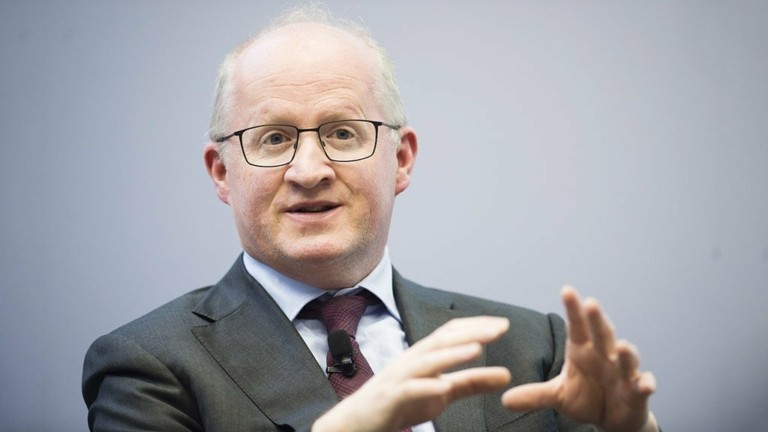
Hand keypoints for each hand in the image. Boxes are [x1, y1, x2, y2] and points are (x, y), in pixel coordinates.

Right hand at [313, 316, 511, 431]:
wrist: (358, 422)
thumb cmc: (399, 404)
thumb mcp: (442, 392)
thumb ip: (471, 382)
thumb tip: (506, 375)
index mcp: (424, 356)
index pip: (451, 333)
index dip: (476, 326)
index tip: (503, 324)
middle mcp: (411, 361)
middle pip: (441, 341)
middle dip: (470, 333)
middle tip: (499, 328)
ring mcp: (399, 378)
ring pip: (426, 361)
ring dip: (451, 355)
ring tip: (476, 349)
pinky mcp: (390, 399)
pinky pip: (409, 391)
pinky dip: (427, 388)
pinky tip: (444, 388)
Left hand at [501, 286, 657, 431]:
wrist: (612, 418)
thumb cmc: (587, 397)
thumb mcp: (558, 395)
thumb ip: (535, 395)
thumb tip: (505, 400)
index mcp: (583, 350)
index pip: (577, 326)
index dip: (573, 309)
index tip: (567, 290)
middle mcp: (603, 356)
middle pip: (601, 334)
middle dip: (597, 320)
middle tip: (591, 303)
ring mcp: (622, 373)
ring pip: (626, 358)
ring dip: (625, 352)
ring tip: (621, 346)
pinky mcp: (636, 392)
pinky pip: (643, 386)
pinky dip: (645, 384)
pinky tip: (646, 384)